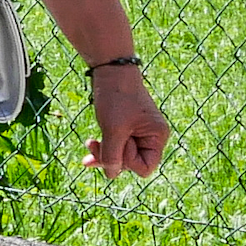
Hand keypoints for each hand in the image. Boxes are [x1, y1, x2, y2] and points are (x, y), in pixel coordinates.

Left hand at [87, 62, 170, 178]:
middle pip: (131, 163)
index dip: (127, 162)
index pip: (144, 167)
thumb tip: (111, 175)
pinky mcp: (126, 127)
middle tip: (93, 144)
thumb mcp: (113, 129)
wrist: (110, 70)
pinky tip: (90, 145)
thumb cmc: (116, 97)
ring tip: (89, 144)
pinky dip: (103, 145)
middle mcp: (151, 137)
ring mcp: (138, 132)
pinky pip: (116, 144)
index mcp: (157, 137)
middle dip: (111, 157)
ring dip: (104, 152)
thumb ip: (113, 155)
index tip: (118, 143)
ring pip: (120, 155)